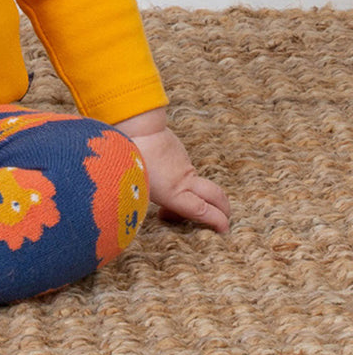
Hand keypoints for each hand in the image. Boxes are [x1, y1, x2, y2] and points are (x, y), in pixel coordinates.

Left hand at [117, 109, 230, 233]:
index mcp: (173, 193)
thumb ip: (152, 199)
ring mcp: (183, 163)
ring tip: (172, 200)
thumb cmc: (130, 158)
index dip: (216, 220)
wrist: (137, 126)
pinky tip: (161, 175)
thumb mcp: (138, 187)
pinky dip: (180, 177)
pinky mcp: (179, 150)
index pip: (201, 210)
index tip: (224, 228)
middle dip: (223, 207)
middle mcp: (183, 180)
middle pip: (215, 195)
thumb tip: (161, 211)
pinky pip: (184, 169)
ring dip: (196, 192)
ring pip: (197, 182)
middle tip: (225, 216)